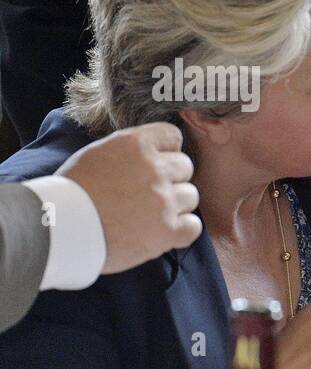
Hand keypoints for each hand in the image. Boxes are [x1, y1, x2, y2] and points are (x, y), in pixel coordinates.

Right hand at [56, 122, 201, 273]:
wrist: (59, 228)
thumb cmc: (72, 192)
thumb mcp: (98, 154)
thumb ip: (130, 150)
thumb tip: (153, 150)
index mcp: (136, 144)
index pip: (173, 136)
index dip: (166, 151)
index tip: (154, 165)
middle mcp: (155, 168)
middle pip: (185, 167)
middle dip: (170, 179)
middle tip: (146, 193)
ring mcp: (164, 200)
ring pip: (190, 196)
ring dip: (175, 205)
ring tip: (147, 215)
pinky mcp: (168, 230)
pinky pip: (193, 226)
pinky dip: (181, 230)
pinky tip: (161, 232)